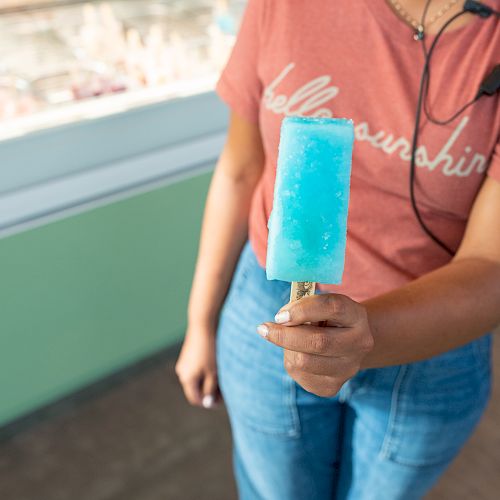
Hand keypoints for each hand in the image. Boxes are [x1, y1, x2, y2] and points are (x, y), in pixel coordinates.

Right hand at [175, 324, 219, 408]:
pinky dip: (206, 371)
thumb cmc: (209, 350)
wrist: (203, 325)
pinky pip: (196, 369)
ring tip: (223, 376)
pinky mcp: (188, 355)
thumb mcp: (212, 373)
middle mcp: (182, 372)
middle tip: (225, 389)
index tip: (223, 400)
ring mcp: (184, 363)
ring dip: (209, 381)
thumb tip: (207, 403)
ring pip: (197, 378)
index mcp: (187, 379)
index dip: (209, 402)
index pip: (196, 399)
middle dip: (210, 391)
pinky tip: (217, 366)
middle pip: (196, 389)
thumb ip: (209, 389)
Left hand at [256, 294, 373, 397]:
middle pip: (318, 342)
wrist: (345, 343)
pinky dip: (290, 361)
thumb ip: (302, 306)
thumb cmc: (326, 318)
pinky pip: (299, 374)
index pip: (333, 307)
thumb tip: (280, 320)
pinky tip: (298, 354)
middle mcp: (359, 344)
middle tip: (263, 328)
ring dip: (287, 348)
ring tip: (289, 340)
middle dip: (285, 335)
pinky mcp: (332, 387)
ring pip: (303, 361)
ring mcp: (348, 369)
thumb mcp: (319, 304)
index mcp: (357, 316)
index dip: (303, 310)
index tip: (280, 315)